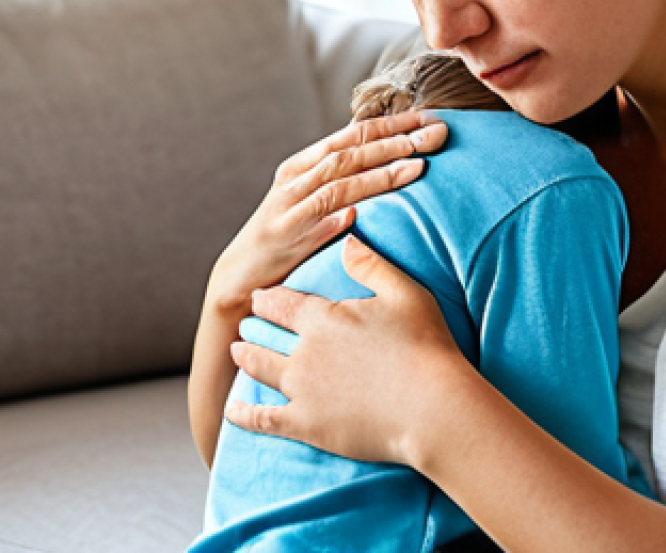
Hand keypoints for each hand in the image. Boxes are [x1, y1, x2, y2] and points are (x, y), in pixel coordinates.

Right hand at [206, 112, 447, 314]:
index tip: (427, 117)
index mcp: (303, 164)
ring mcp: (290, 206)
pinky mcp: (286, 236)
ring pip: (339, 181)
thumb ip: (342, 179)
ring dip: (379, 173)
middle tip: (434, 133)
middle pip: (351, 151)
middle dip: (395, 139)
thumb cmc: (285, 234)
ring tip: (417, 164)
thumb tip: (387, 157)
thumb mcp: (311, 199)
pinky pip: (316, 221)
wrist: (241, 275)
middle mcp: (296, 179)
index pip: (353, 135)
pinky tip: (361, 211)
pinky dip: (338, 214)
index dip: (391, 124)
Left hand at [226, 236, 468, 465]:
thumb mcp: (403, 293)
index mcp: (323, 319)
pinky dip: (244, 414)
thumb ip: (370, 265)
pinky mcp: (307, 426)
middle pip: (266, 336)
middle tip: (244, 325)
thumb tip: (347, 239)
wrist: (431, 408)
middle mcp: (305, 353)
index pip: (284, 303)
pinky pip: (264, 419)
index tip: (260, 295)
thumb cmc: (424, 346)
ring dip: (246, 360)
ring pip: (261, 371)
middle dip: (253, 328)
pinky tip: (233, 410)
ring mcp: (302, 391)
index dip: (269, 298)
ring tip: (237, 353)